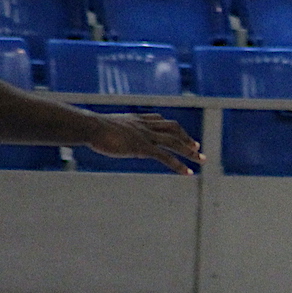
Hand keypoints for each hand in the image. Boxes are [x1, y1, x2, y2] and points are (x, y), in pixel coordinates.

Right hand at [88, 113, 204, 174]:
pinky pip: (166, 157)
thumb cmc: (89, 128)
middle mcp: (144, 125)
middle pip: (173, 129)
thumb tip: (100, 134)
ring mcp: (145, 135)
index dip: (173, 129)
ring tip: (202, 160)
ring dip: (190, 152)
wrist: (89, 126)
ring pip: (174, 142)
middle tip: (198, 148)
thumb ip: (109, 130)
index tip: (182, 135)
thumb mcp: (103, 126)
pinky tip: (188, 173)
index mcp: (136, 119)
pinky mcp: (143, 147)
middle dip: (187, 139)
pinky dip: (179, 165)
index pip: (161, 121)